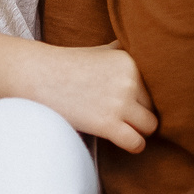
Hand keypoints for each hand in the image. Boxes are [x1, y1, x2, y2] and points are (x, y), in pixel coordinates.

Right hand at [21, 43, 156, 153]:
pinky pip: (136, 143)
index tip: (129, 101)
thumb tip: (144, 48)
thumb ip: (123, 52)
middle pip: (153, 107)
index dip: (142, 96)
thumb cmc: (68, 66)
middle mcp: (129, 80)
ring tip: (124, 128)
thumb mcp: (100, 51)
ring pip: (150, 126)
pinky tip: (123, 141)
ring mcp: (119, 103)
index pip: (155, 87)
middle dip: (140, 113)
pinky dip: (133, 145)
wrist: (37, 77)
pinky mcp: (107, 124)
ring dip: (138, 130)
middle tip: (121, 115)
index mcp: (129, 61)